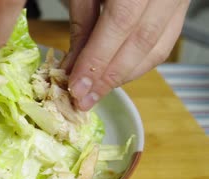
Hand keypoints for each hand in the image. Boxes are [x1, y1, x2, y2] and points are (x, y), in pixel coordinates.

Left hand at [61, 0, 189, 110]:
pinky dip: (138, 65)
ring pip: (156, 48)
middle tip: (83, 99)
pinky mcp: (178, 8)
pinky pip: (163, 44)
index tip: (76, 87)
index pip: (121, 24)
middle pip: (142, 41)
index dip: (98, 60)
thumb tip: (72, 69)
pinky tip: (116, 75)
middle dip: (109, 77)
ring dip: (124, 76)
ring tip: (96, 91)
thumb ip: (82, 25)